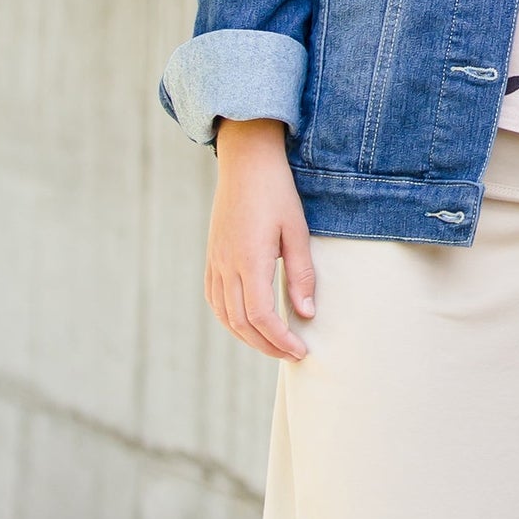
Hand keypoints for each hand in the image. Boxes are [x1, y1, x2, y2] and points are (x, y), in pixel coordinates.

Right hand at [206, 117, 316, 359]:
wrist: (246, 163)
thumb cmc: (277, 193)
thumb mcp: (297, 231)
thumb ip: (302, 274)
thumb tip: (306, 314)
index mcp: (249, 260)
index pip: (260, 316)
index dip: (280, 340)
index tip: (301, 351)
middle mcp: (226, 265)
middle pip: (241, 323)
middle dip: (267, 345)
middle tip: (292, 355)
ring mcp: (215, 261)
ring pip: (224, 315)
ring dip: (248, 337)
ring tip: (273, 345)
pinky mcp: (212, 257)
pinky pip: (215, 299)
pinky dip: (229, 320)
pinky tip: (246, 324)